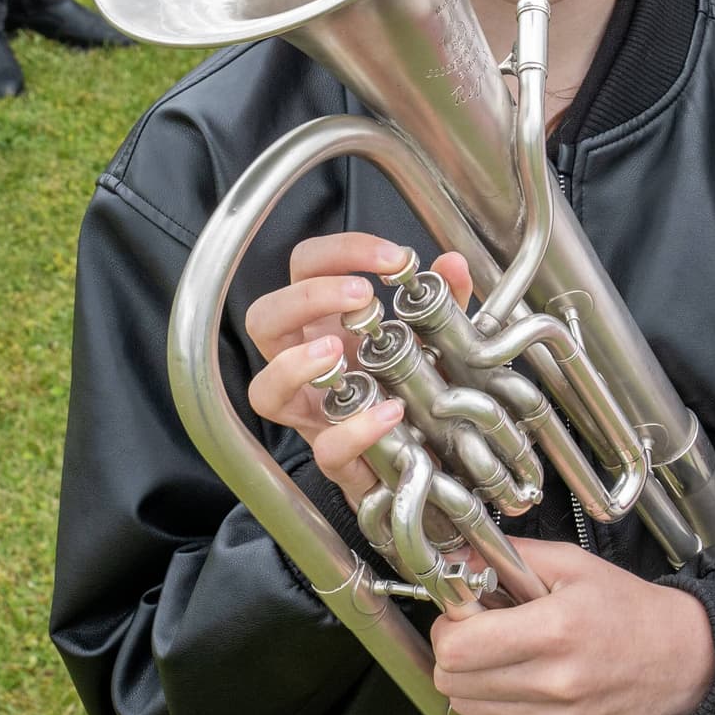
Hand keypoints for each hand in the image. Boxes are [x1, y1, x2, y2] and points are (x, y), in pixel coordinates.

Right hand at [242, 234, 464, 512]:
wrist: (422, 461)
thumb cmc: (412, 388)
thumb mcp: (434, 337)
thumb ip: (443, 301)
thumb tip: (452, 265)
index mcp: (326, 323)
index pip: (304, 268)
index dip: (340, 253)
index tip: (394, 259)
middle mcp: (305, 364)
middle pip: (263, 318)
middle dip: (307, 297)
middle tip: (361, 295)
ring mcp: (313, 414)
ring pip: (263, 389)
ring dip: (294, 364)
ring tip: (337, 351)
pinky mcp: (336, 460)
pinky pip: (326, 449)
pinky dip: (356, 430)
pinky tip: (390, 411)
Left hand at [429, 539, 714, 714]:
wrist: (679, 659)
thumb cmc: (626, 609)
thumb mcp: (571, 565)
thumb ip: (509, 556)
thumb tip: (455, 555)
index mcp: (556, 631)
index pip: (457, 648)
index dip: (449, 626)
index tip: (465, 614)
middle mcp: (555, 684)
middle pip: (452, 681)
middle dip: (456, 653)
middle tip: (482, 634)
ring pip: (466, 709)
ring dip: (473, 682)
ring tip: (507, 658)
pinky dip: (495, 706)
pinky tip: (522, 683)